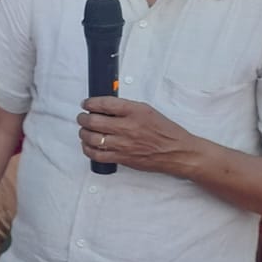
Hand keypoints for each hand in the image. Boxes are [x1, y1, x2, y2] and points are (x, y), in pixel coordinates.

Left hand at [76, 96, 202, 177]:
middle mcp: (128, 127)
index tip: (86, 104)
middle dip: (83, 118)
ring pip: (92, 138)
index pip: (105, 104)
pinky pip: (97, 155)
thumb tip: (104, 106)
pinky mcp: (123, 158)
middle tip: (82, 117)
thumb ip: (126, 108)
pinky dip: (88, 149)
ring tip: (84, 130)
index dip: (90, 103)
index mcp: (135, 111)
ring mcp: (124, 144)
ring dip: (83, 133)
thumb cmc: (165, 131)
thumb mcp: (147, 111)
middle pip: (94, 121)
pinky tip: (88, 145)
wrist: (179, 152)